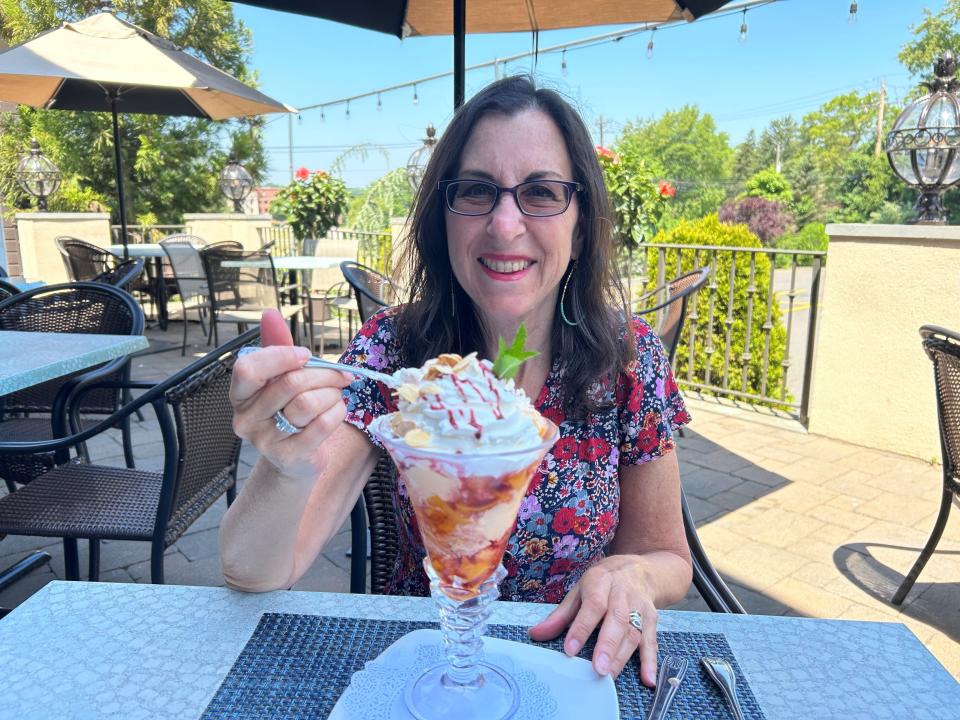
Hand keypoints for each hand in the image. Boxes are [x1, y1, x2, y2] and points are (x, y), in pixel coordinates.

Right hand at [229, 309, 352, 482]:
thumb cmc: (290, 411)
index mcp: (240, 394)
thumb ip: (276, 346)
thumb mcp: (282, 377)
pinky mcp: (288, 457)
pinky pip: (322, 424)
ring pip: (308, 403)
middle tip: (341, 375)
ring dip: (332, 394)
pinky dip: (337, 413)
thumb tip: (269, 313)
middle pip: (290, 383)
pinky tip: (337, 412)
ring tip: (335, 396)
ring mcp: (264, 440)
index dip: (281, 357)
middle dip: (324, 374)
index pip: (248, 368)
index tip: (306, 355)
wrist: (296, 460)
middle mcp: (245, 418)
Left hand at [528, 555, 658, 686]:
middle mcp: (622, 593)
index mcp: (600, 582)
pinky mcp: (652, 619)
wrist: (639, 569)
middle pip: (617, 620)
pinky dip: (650, 661)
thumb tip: (536, 634)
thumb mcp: (579, 591)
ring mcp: (639, 607)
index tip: (570, 649)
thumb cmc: (603, 583)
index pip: (593, 605)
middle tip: (597, 669)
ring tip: (609, 676)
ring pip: (633, 632)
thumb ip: (559, 615)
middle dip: (607, 645)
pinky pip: (651, 641)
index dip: (582, 627)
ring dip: (623, 656)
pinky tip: (648, 680)